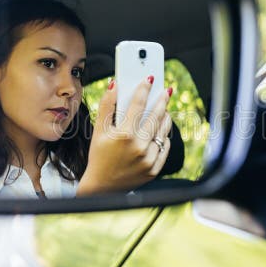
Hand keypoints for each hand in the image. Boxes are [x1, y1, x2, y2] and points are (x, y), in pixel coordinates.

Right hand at [77, 77, 172, 194]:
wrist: (102, 187)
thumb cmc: (99, 156)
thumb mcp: (98, 131)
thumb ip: (106, 106)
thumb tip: (114, 84)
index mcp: (124, 135)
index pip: (138, 105)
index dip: (144, 89)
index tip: (149, 79)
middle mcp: (139, 147)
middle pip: (156, 116)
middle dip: (162, 101)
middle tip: (166, 91)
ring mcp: (148, 159)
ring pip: (163, 131)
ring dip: (165, 117)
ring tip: (165, 109)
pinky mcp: (154, 169)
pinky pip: (165, 147)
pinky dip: (164, 137)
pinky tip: (161, 130)